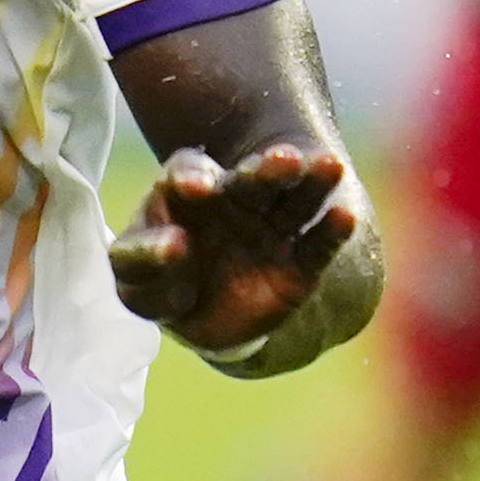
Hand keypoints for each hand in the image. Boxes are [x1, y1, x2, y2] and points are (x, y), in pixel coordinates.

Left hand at [113, 137, 366, 362]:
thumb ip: (142, 260)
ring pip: (294, 199)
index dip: (193, 177)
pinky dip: (331, 230)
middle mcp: (235, 199)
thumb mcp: (135, 281)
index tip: (196, 188)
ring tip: (330, 166)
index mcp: (188, 191)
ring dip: (312, 181)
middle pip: (253, 178)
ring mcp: (271, 228)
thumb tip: (177, 244)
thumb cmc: (162, 287)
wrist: (204, 320)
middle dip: (268, 169)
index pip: (190, 173)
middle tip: (283, 160)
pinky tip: (344, 215)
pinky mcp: (298, 264)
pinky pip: (317, 245)